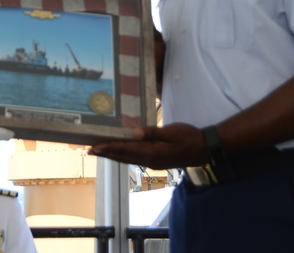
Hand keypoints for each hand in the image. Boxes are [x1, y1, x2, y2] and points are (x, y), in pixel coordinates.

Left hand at [88, 123, 206, 169]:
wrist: (205, 149)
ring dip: (113, 155)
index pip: (125, 150)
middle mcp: (149, 160)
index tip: (95, 146)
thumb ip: (152, 133)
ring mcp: (153, 162)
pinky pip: (135, 158)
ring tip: (99, 151)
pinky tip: (120, 151)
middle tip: (89, 150)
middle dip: (106, 153)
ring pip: (128, 159)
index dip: (109, 148)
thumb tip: (134, 133)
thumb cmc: (189, 137)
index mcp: (152, 153)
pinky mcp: (156, 160)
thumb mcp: (171, 132)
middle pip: (123, 157)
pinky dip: (123, 155)